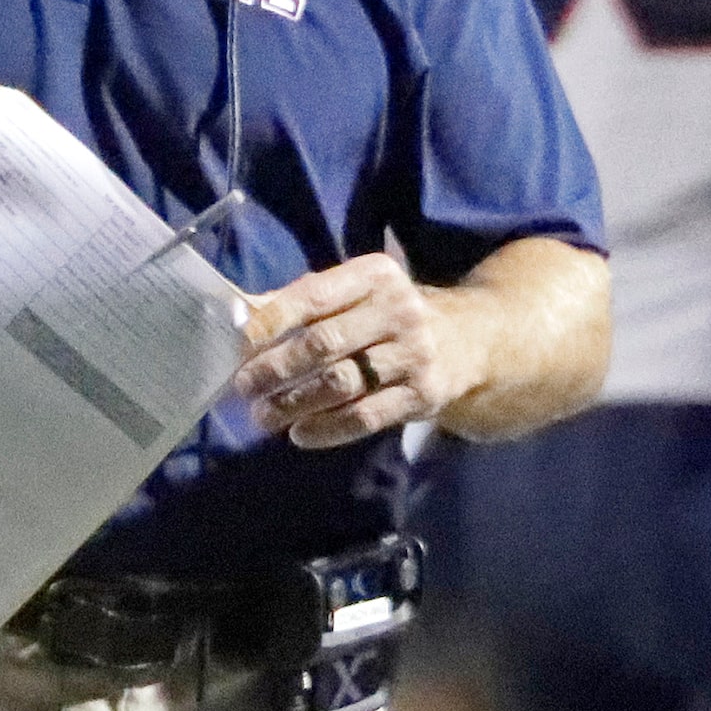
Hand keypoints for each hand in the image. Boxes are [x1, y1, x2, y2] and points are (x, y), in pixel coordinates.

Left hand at [234, 254, 453, 448]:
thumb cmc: (389, 314)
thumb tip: (241, 312)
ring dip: (296, 403)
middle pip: (326, 343)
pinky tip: (300, 434)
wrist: (469, 341)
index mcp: (375, 276)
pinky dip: (328, 428)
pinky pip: (367, 416)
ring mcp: (414, 354)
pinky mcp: (424, 395)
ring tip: (263, 416)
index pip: (315, 295)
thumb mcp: (357, 293)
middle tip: (243, 386)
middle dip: (277, 367)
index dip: (274, 319)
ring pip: (343, 383)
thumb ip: (303, 300)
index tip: (241, 341)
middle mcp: (398, 310)